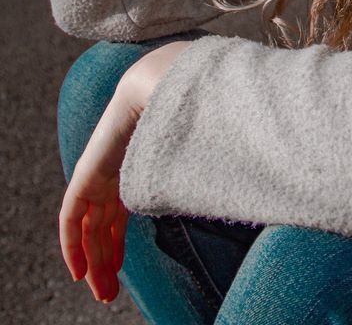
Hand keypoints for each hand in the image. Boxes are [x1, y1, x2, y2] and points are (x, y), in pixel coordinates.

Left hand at [59, 41, 191, 302]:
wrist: (162, 84)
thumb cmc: (191, 108)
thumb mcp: (201, 149)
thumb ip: (212, 165)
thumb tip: (255, 176)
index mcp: (134, 166)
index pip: (117, 211)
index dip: (117, 242)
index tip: (120, 271)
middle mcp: (113, 172)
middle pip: (103, 224)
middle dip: (105, 259)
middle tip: (109, 293)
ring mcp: (97, 173)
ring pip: (88, 227)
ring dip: (94, 261)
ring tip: (102, 292)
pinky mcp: (86, 173)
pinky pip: (71, 216)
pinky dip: (72, 245)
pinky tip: (79, 271)